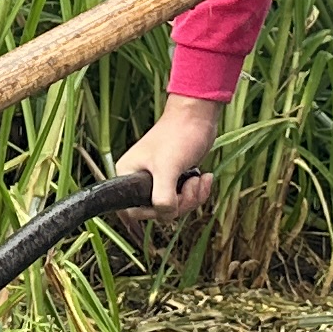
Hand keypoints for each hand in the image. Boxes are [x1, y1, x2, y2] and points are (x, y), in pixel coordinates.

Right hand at [120, 97, 223, 218]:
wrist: (197, 117)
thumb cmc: (178, 135)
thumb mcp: (168, 167)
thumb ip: (162, 196)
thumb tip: (166, 215)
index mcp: (127, 175)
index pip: (132, 210)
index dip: (152, 213)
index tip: (169, 203)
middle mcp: (139, 180)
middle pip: (158, 211)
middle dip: (180, 203)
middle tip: (190, 185)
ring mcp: (158, 180)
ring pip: (174, 207)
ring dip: (192, 197)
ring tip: (199, 179)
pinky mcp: (174, 179)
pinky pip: (185, 198)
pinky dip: (198, 192)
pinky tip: (205, 177)